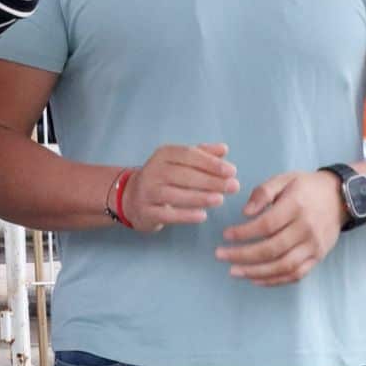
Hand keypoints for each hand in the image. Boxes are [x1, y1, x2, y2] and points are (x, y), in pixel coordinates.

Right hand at [120, 143, 239, 231]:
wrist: (131, 198)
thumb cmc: (163, 177)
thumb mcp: (179, 161)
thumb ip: (202, 154)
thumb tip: (224, 149)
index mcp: (163, 154)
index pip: (188, 155)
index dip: (210, 163)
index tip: (232, 171)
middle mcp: (153, 171)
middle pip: (183, 174)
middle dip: (210, 181)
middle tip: (233, 187)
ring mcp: (147, 192)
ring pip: (175, 194)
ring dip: (199, 197)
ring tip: (220, 200)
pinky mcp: (146, 211)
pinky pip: (167, 214)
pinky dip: (185, 215)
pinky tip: (202, 215)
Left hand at [214, 170, 344, 285]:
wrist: (339, 198)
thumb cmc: (305, 187)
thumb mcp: (284, 179)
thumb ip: (263, 192)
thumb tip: (245, 213)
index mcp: (296, 207)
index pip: (266, 225)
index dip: (244, 233)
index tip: (225, 235)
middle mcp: (306, 229)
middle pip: (273, 249)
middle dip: (243, 255)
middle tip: (220, 255)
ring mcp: (314, 246)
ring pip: (284, 266)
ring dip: (256, 272)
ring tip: (234, 271)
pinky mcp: (318, 257)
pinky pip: (296, 274)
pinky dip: (275, 280)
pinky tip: (256, 279)